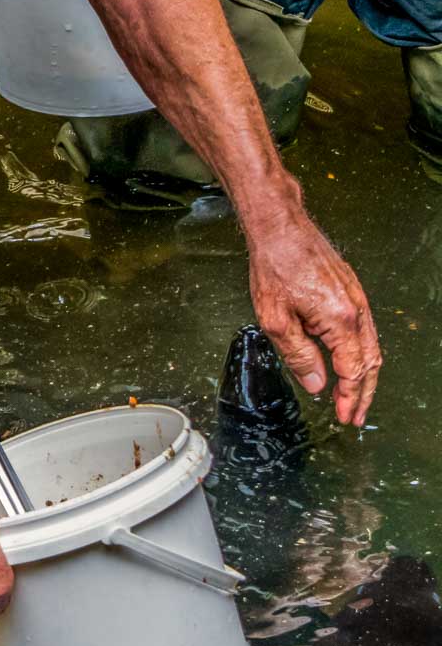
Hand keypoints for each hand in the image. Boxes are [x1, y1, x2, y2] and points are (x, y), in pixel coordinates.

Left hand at [246, 209, 380, 425]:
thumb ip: (298, 356)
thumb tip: (316, 384)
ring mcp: (356, 299)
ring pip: (370, 347)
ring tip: (353, 397)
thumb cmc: (275, 268)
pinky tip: (348, 363)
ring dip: (364, 375)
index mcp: (341, 320)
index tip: (346, 417)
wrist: (280, 229)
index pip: (352, 371)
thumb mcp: (276, 320)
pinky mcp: (350, 292)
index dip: (350, 398)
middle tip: (354, 416)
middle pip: (369, 362)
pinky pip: (363, 331)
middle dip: (363, 393)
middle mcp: (356, 310)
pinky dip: (360, 354)